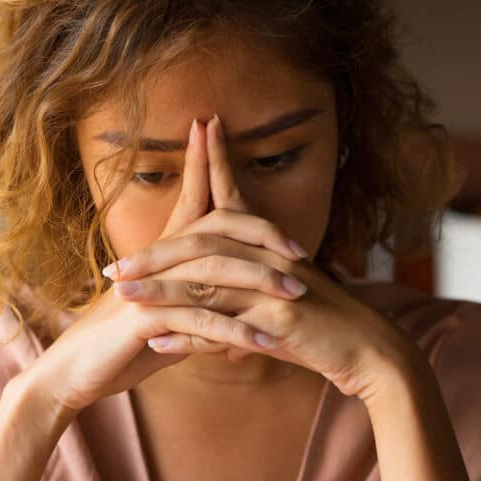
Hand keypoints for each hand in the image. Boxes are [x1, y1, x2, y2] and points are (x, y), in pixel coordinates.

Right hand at [27, 118, 273, 414]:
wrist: (75, 371)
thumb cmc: (122, 343)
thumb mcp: (166, 316)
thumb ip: (197, 300)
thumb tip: (231, 299)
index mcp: (162, 253)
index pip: (193, 198)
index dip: (206, 162)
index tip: (217, 127)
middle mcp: (156, 261)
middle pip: (214, 229)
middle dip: (260, 233)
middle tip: (301, 251)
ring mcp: (149, 287)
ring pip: (213, 272)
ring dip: (259, 283)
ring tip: (297, 295)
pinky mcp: (143, 318)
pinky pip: (199, 320)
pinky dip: (235, 331)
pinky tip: (264, 342)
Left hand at [106, 114, 415, 399]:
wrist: (368, 349)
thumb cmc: (322, 323)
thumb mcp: (280, 295)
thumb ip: (243, 289)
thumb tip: (211, 302)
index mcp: (267, 246)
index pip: (230, 197)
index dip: (210, 164)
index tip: (193, 131)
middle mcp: (267, 260)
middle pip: (200, 245)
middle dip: (153, 255)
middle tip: (111, 267)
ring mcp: (272, 290)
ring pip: (204, 285)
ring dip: (158, 293)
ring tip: (121, 298)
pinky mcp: (277, 324)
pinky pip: (223, 328)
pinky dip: (188, 337)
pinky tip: (158, 344)